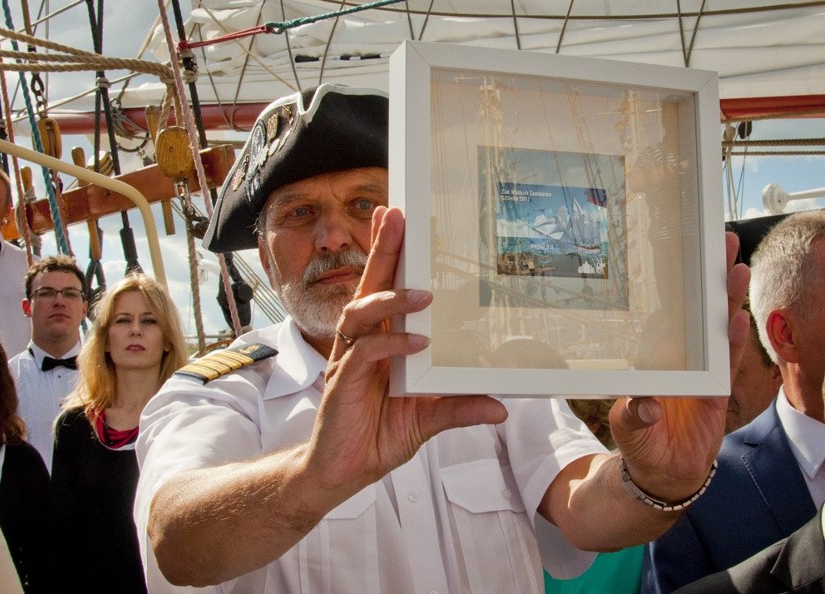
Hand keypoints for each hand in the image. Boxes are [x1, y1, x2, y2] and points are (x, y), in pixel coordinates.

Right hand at [306, 206, 506, 497]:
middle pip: (367, 287)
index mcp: (377, 343)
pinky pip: (363, 354)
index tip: (398, 219)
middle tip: (394, 215)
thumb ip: (458, 407)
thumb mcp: (427, 419)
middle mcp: (360, 344)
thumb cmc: (375, 436)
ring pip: (360, 313)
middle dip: (380, 250)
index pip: (382, 290)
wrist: (342, 472)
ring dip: (390, 299)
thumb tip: (501, 406)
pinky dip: (390, 344)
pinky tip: (416, 342)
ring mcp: (348, 362)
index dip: (387, 254)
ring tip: (423, 293)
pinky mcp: (341, 383)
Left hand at [609, 232, 750, 501]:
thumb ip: (633, 415)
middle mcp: (680, 357)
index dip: (674, 284)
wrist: (663, 472)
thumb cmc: (639, 440)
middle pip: (697, 311)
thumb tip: (645, 405)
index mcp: (653, 356)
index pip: (665, 313)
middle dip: (709, 278)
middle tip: (719, 241)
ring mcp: (702, 370)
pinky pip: (729, 361)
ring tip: (736, 268)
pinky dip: (735, 340)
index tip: (678, 251)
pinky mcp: (719, 389)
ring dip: (727, 299)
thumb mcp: (626, 426)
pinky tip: (740, 316)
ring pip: (717, 328)